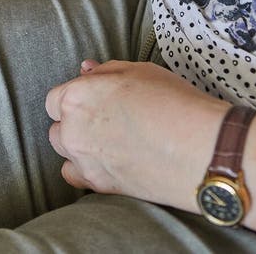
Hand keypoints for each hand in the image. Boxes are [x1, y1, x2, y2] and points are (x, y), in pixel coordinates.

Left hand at [45, 59, 227, 209]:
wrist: (200, 149)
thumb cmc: (173, 102)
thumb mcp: (138, 70)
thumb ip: (105, 70)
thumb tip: (87, 70)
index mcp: (78, 96)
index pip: (56, 98)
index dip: (76, 96)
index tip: (95, 98)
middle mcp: (73, 129)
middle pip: (58, 125)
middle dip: (75, 120)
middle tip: (106, 117)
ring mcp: (84, 160)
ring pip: (65, 150)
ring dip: (78, 143)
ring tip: (108, 139)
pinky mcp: (99, 185)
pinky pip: (74, 176)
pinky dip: (83, 169)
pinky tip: (105, 161)